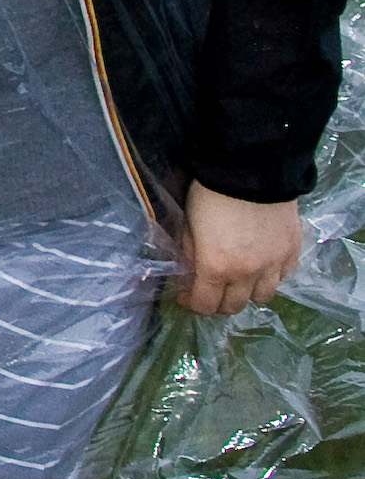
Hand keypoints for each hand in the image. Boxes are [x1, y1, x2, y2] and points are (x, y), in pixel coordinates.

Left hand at [172, 181, 304, 316]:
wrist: (250, 172)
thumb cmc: (210, 195)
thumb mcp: (188, 224)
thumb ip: (190, 253)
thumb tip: (190, 273)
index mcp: (216, 268)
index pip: (206, 305)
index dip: (194, 304)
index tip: (188, 296)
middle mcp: (247, 274)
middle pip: (235, 306)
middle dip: (218, 303)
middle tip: (210, 290)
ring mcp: (274, 266)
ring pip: (263, 297)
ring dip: (247, 293)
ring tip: (239, 280)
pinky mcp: (292, 253)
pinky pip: (283, 278)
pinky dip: (271, 277)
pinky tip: (261, 266)